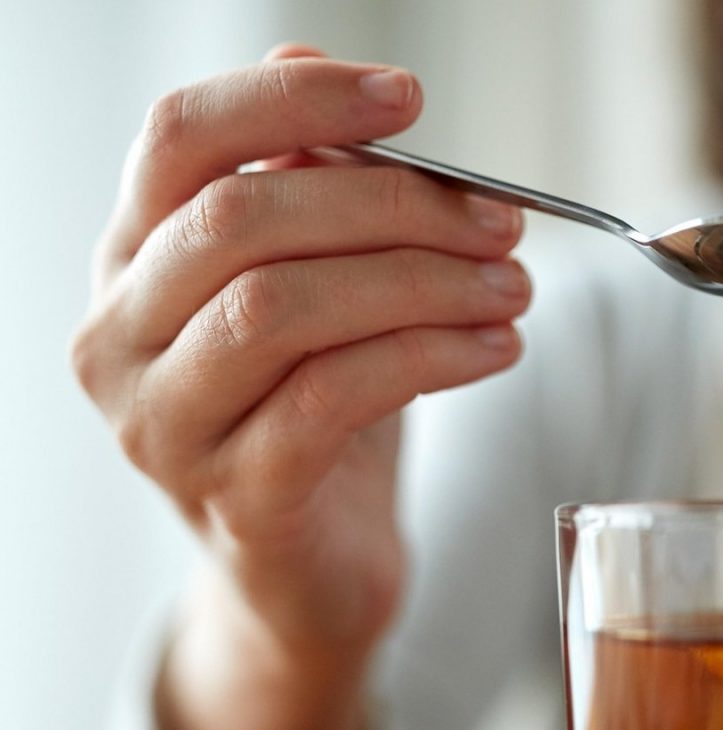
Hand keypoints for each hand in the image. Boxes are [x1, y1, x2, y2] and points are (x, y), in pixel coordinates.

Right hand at [71, 45, 531, 729]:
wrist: (311, 572)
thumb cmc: (318, 412)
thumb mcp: (319, 289)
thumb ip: (312, 190)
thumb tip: (332, 78)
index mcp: (133, 258)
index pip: (181, 137)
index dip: (294, 100)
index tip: (410, 99)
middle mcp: (121, 336)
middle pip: (243, 219)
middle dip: (394, 204)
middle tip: (503, 220)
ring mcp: (167, 424)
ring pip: (283, 308)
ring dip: (423, 282)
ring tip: (514, 288)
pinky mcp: (237, 498)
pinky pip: (332, 399)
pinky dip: (430, 357)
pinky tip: (497, 348)